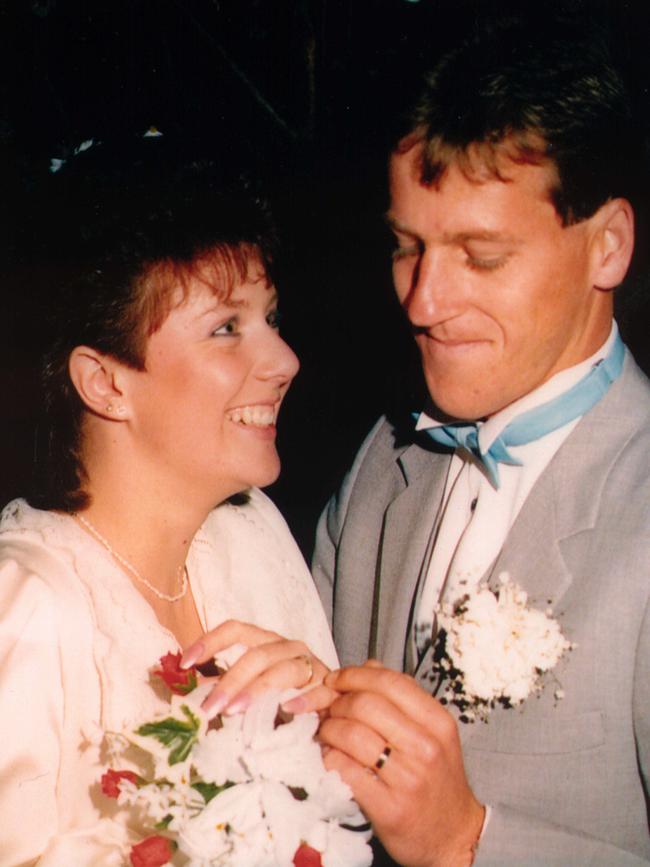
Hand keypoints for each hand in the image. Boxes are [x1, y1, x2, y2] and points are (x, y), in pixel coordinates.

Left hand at [180, 619, 334, 717]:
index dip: (210, 641)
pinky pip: (317, 691)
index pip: (236, 630)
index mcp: (267, 642)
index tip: (185, 663)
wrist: (336, 707)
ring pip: (283, 670)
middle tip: (208, 709)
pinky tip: (287, 710)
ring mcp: (311, 666)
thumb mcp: (253, 691)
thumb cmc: (287, 697)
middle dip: (230, 681)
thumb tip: (188, 695)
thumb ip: (226, 689)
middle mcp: (288, 648)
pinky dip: (302, 700)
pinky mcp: (330, 688)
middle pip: (257, 654)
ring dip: (256, 690)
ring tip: (234, 712)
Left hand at [319, 661, 484, 866]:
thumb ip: (401, 695)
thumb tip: (365, 666)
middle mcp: (426, 747)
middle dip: (335, 702)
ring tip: (325, 733)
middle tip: (327, 709)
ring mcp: (408, 778)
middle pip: (364, 704)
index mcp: (437, 721)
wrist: (455, 834)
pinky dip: (328, 758)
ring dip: (327, 729)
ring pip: (350, 734)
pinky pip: (344, 769)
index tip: (335, 680)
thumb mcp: (432, 731)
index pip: (387, 680)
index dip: (352, 675)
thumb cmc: (438, 778)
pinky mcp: (389, 807)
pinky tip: (330, 757)